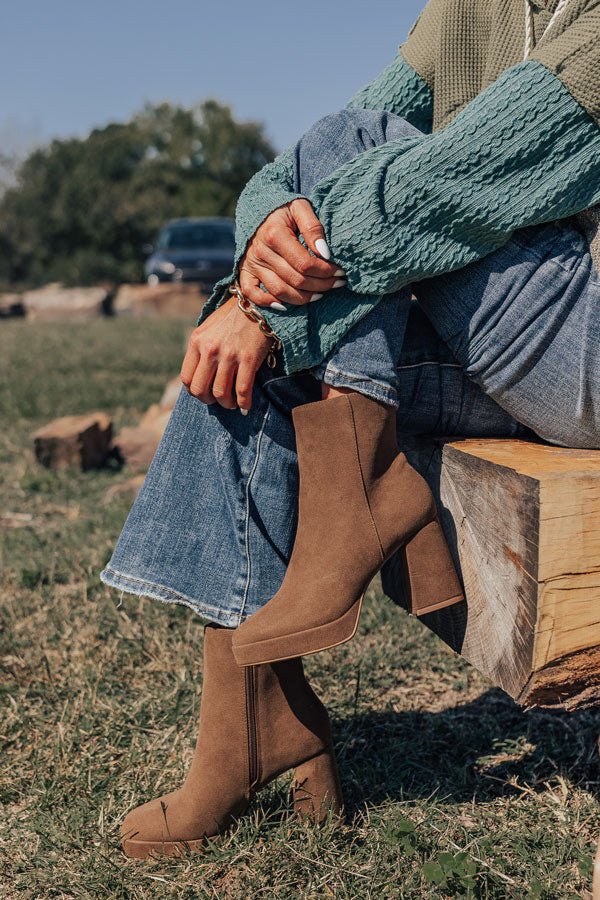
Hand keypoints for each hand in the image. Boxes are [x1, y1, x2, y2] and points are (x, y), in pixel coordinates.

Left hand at [181, 296, 270, 411]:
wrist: (257, 303)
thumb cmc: (233, 317)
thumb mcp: (209, 328)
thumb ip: (202, 348)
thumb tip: (200, 373)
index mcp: (197, 341)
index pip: (186, 378)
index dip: (194, 391)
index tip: (203, 393)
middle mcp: (210, 349)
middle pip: (200, 389)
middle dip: (208, 400)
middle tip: (217, 400)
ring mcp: (228, 354)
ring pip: (220, 393)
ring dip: (226, 404)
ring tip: (232, 403)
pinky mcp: (248, 358)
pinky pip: (242, 390)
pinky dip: (244, 403)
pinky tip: (246, 406)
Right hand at [239, 199, 346, 308]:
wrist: (258, 208)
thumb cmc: (283, 208)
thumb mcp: (300, 207)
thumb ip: (313, 227)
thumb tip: (325, 253)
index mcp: (275, 235)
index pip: (305, 264)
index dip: (326, 271)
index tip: (340, 271)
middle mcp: (261, 252)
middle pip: (296, 280)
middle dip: (321, 285)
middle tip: (337, 283)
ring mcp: (251, 263)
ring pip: (280, 291)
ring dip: (303, 298)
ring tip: (321, 294)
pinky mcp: (245, 271)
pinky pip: (252, 293)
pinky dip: (268, 303)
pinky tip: (286, 305)